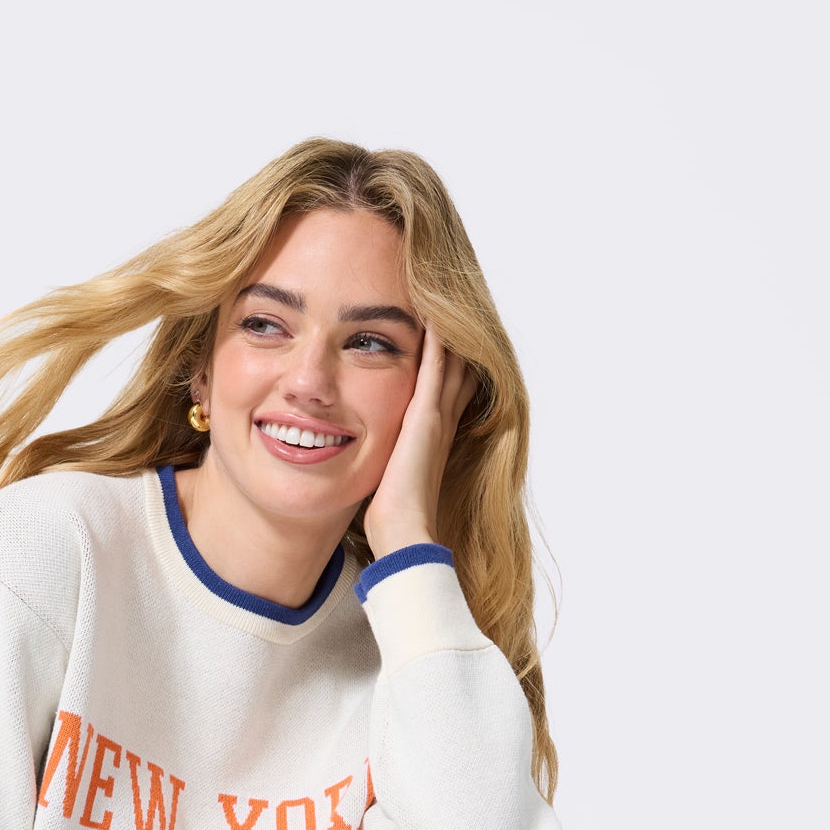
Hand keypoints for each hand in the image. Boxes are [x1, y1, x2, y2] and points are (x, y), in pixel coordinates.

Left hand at [363, 322, 478, 561]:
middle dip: (457, 337)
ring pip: (452, 361)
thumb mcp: (390, 477)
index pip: (450, 386)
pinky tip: (432, 314)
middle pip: (458, 366)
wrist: (403, 533)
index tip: (447, 333)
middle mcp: (441, 421)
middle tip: (455, 303)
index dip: (452, 359)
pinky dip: (437, 341)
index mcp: (434, 435)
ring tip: (444, 296)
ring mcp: (437, 418)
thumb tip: (370, 456)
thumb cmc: (393, 516)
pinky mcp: (425, 419)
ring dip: (449, 330)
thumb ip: (389, 459)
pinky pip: (435, 368)